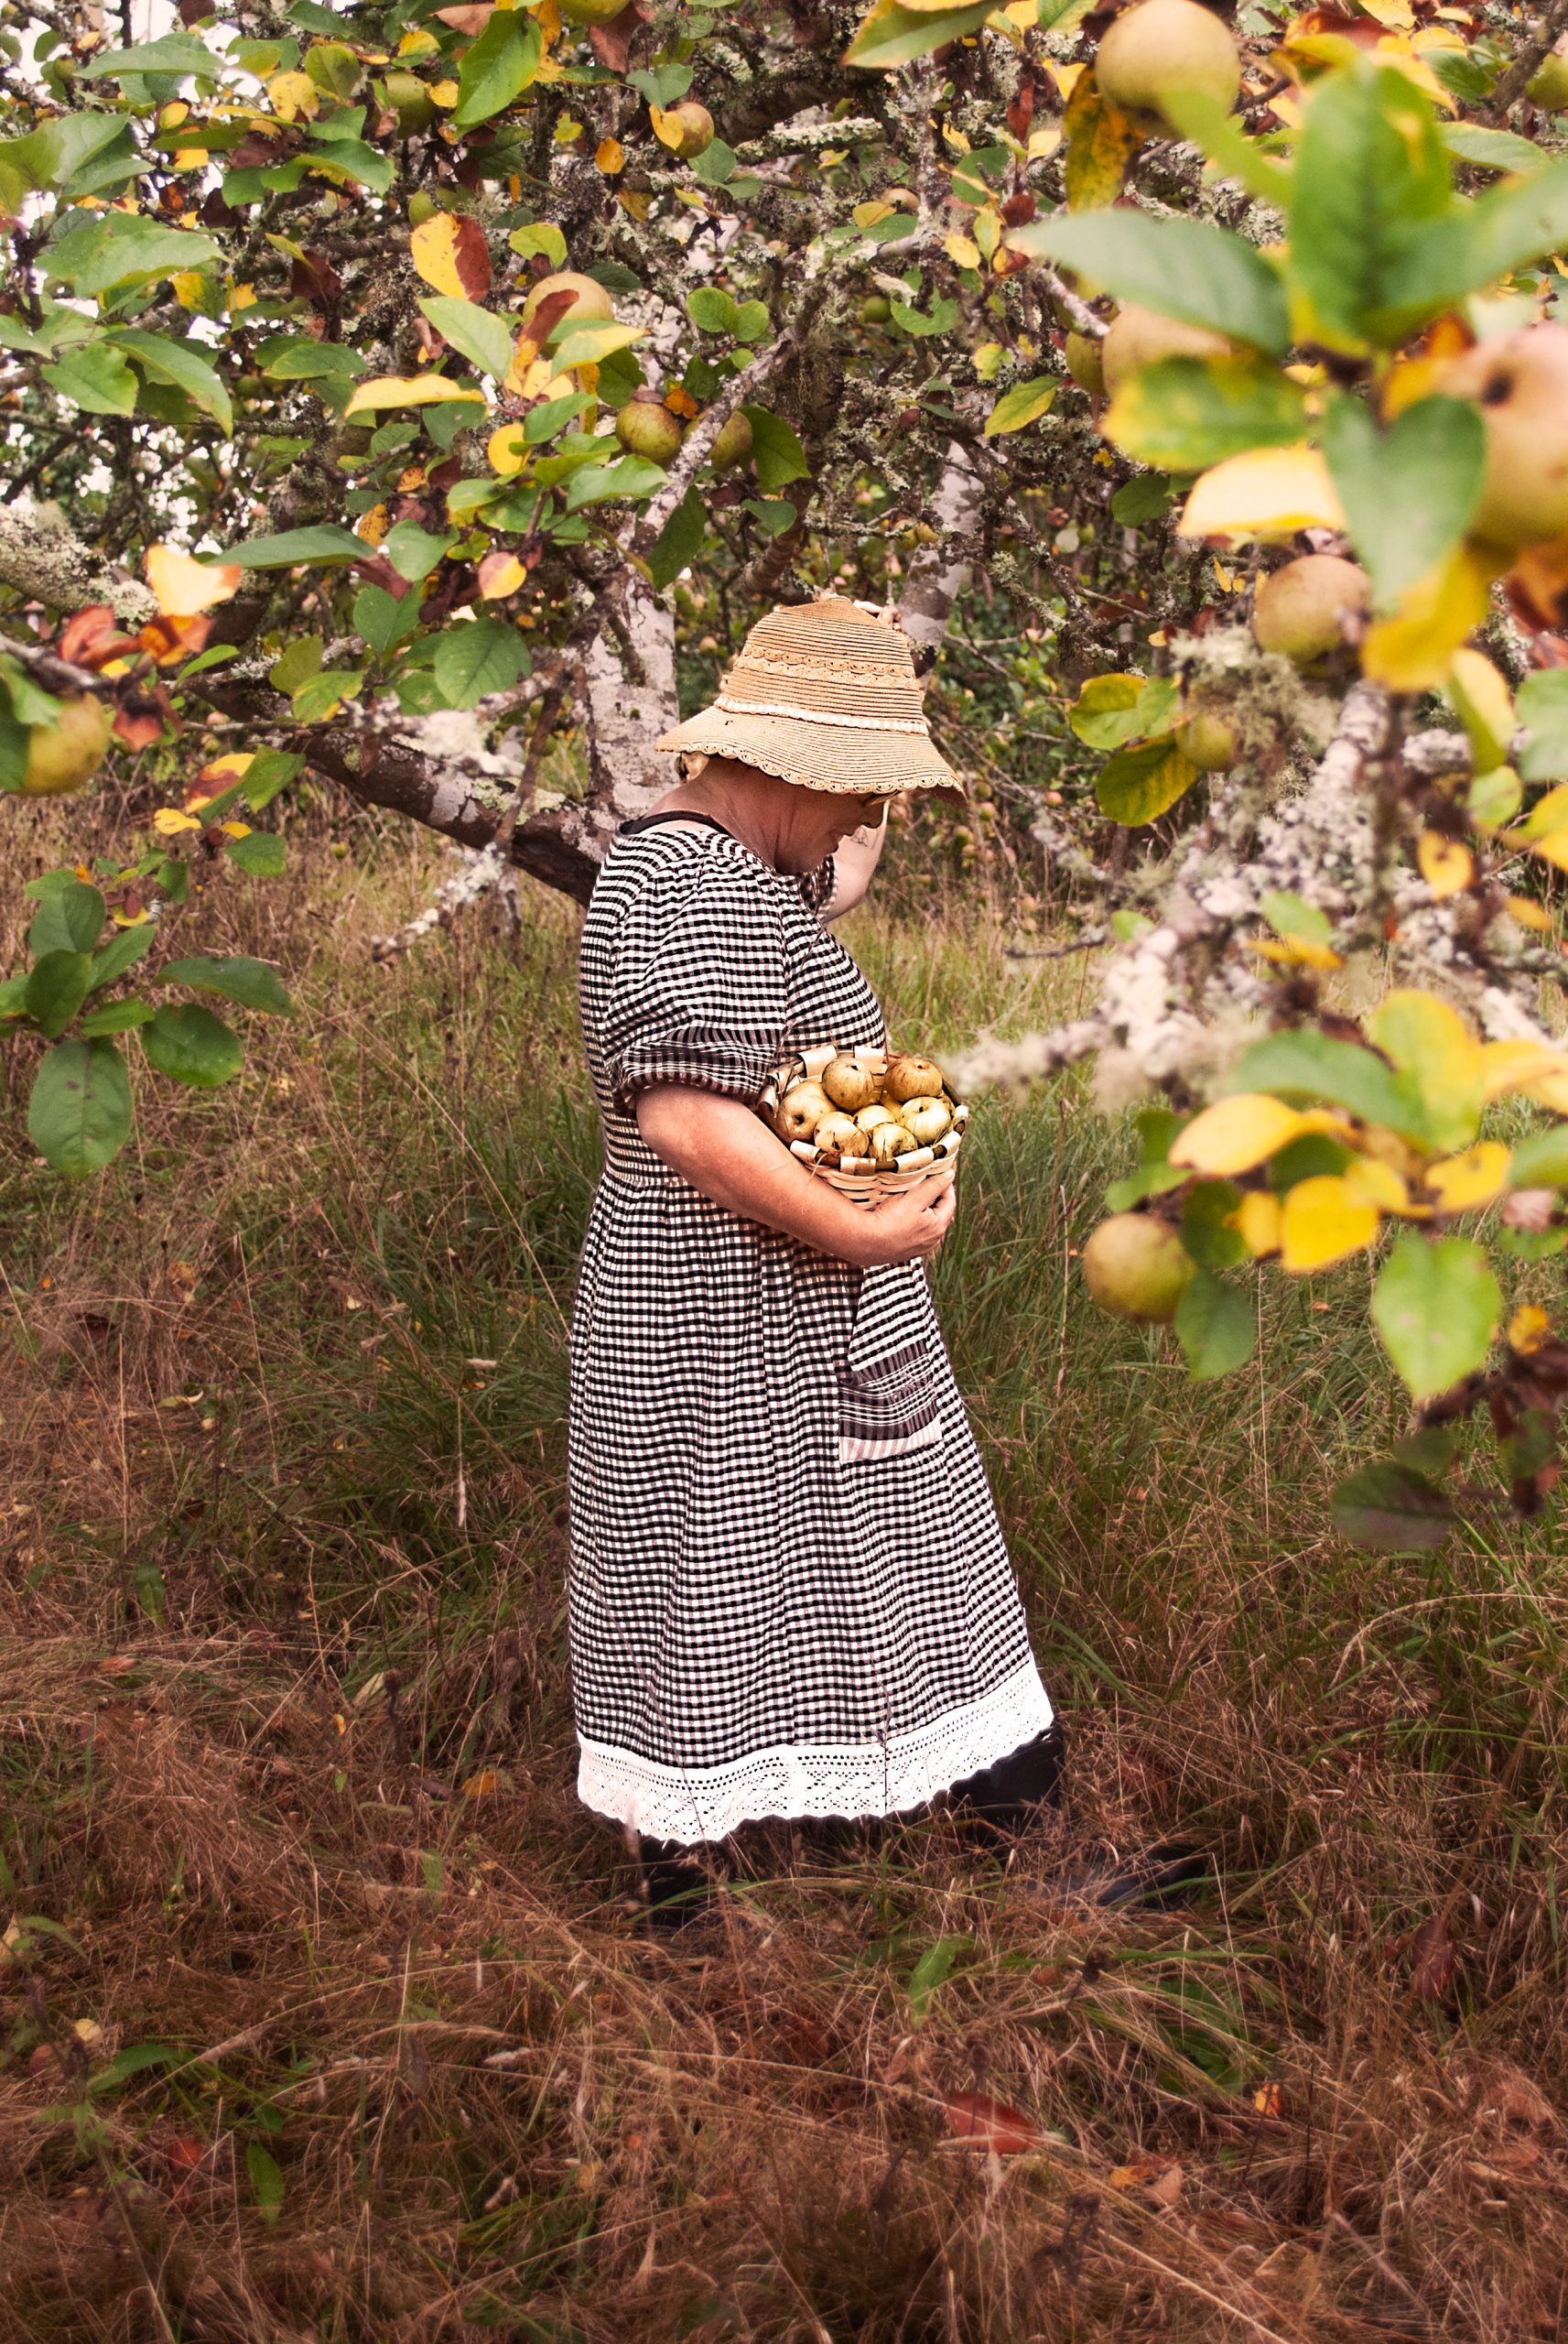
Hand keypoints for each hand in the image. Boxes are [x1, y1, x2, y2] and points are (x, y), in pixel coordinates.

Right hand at [841, 1168, 955, 1267]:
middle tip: (923, 1183)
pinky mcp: (904, 1252)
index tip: (937, 1173)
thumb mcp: (915, 1198)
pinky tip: (900, 1217)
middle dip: (934, 1198)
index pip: (950, 1201)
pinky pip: (913, 1234)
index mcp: (938, 1227)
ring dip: (922, 1211)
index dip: (945, 1185)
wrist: (864, 1242)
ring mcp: (918, 1249)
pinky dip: (912, 1223)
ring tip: (911, 1199)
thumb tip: (950, 1175)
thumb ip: (934, 1186)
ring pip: (926, 1225)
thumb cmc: (890, 1219)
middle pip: (939, 1213)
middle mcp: (931, 1241)